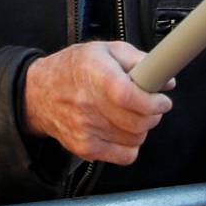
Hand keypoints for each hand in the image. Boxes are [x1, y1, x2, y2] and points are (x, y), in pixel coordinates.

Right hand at [22, 41, 170, 164]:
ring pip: (135, 139)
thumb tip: (166, 80)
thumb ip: (137, 60)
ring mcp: (85, 128)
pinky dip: (129, 144)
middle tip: (148, 105)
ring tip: (127, 114)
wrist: (39, 93)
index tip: (161, 100)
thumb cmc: (73, 68)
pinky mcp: (86, 148)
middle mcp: (86, 101)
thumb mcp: (103, 50)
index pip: (127, 95)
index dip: (151, 101)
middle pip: (137, 122)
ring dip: (139, 128)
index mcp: (92, 70)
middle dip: (151, 114)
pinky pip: (126, 155)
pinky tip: (118, 129)